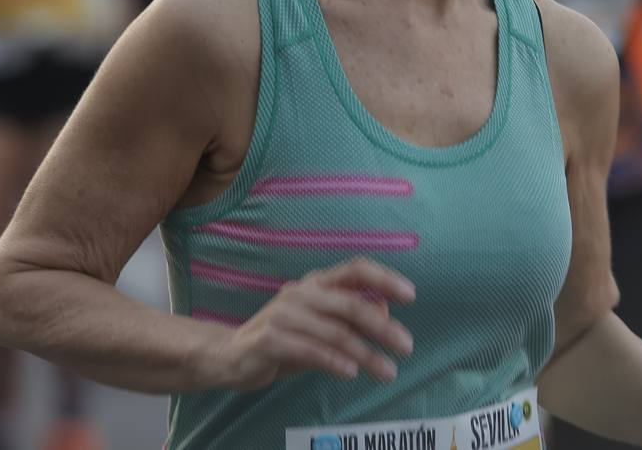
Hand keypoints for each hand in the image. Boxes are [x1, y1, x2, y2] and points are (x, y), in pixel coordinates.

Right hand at [211, 257, 415, 390]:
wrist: (231, 355)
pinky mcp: (269, 339)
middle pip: (350, 304)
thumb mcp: (320, 327)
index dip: (384, 278)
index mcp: (315, 283)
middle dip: (383, 327)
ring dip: (366, 354)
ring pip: (335, 333)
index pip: (355, 269)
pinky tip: (351, 372)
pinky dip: (334, 362)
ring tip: (387, 371)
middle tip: (406, 346)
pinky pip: (310, 350)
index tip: (410, 295)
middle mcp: (300, 293)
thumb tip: (385, 315)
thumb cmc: (283, 338)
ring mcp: (283, 315)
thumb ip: (349, 320)